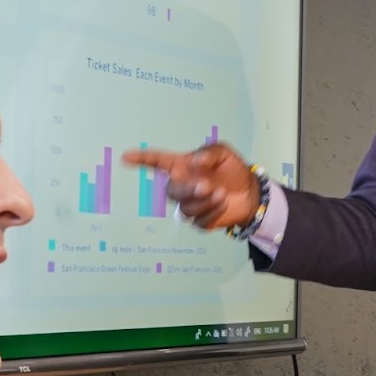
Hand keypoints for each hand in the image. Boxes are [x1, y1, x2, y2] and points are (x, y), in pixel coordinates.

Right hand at [123, 142, 261, 230]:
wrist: (250, 192)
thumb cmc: (232, 169)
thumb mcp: (224, 153)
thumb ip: (210, 153)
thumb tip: (194, 161)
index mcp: (181, 166)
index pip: (157, 162)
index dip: (141, 159)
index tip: (125, 157)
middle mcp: (181, 186)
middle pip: (171, 192)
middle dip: (187, 190)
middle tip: (206, 186)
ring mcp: (189, 205)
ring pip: (186, 209)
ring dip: (205, 202)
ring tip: (222, 194)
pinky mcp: (199, 221)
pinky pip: (199, 221)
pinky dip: (213, 212)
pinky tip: (223, 204)